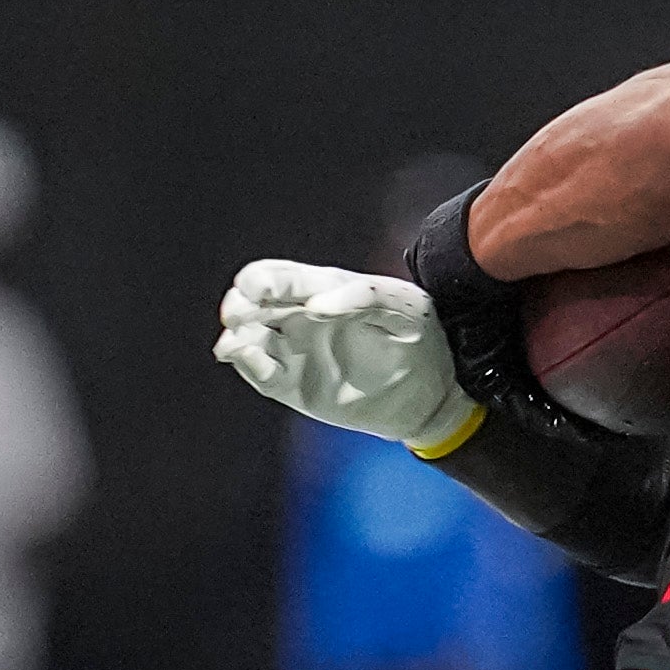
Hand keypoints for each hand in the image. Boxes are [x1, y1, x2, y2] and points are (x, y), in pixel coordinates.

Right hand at [214, 260, 478, 447]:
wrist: (431, 393)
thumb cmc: (416, 338)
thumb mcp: (403, 309)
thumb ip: (364, 298)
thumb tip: (313, 308)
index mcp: (323, 289)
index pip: (282, 275)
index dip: (266, 279)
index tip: (258, 288)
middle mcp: (299, 315)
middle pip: (255, 302)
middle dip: (241, 303)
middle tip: (239, 311)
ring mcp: (292, 349)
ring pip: (250, 335)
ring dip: (238, 334)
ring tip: (239, 341)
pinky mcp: (290, 384)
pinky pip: (261, 372)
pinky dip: (248, 363)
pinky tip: (242, 355)